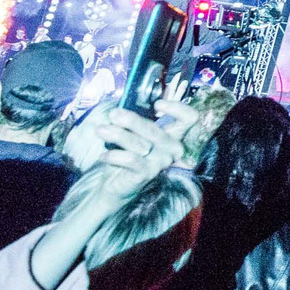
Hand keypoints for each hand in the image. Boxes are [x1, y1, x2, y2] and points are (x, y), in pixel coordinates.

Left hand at [63, 105, 181, 195]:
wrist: (116, 184)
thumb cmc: (126, 155)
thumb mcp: (134, 134)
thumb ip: (135, 121)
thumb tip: (121, 107)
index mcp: (172, 135)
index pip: (189, 119)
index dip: (178, 108)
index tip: (157, 104)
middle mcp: (172, 148)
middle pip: (154, 129)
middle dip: (131, 120)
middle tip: (113, 114)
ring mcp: (161, 162)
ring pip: (139, 143)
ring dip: (117, 135)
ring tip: (101, 130)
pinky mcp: (147, 173)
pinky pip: (131, 160)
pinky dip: (115, 155)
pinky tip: (103, 155)